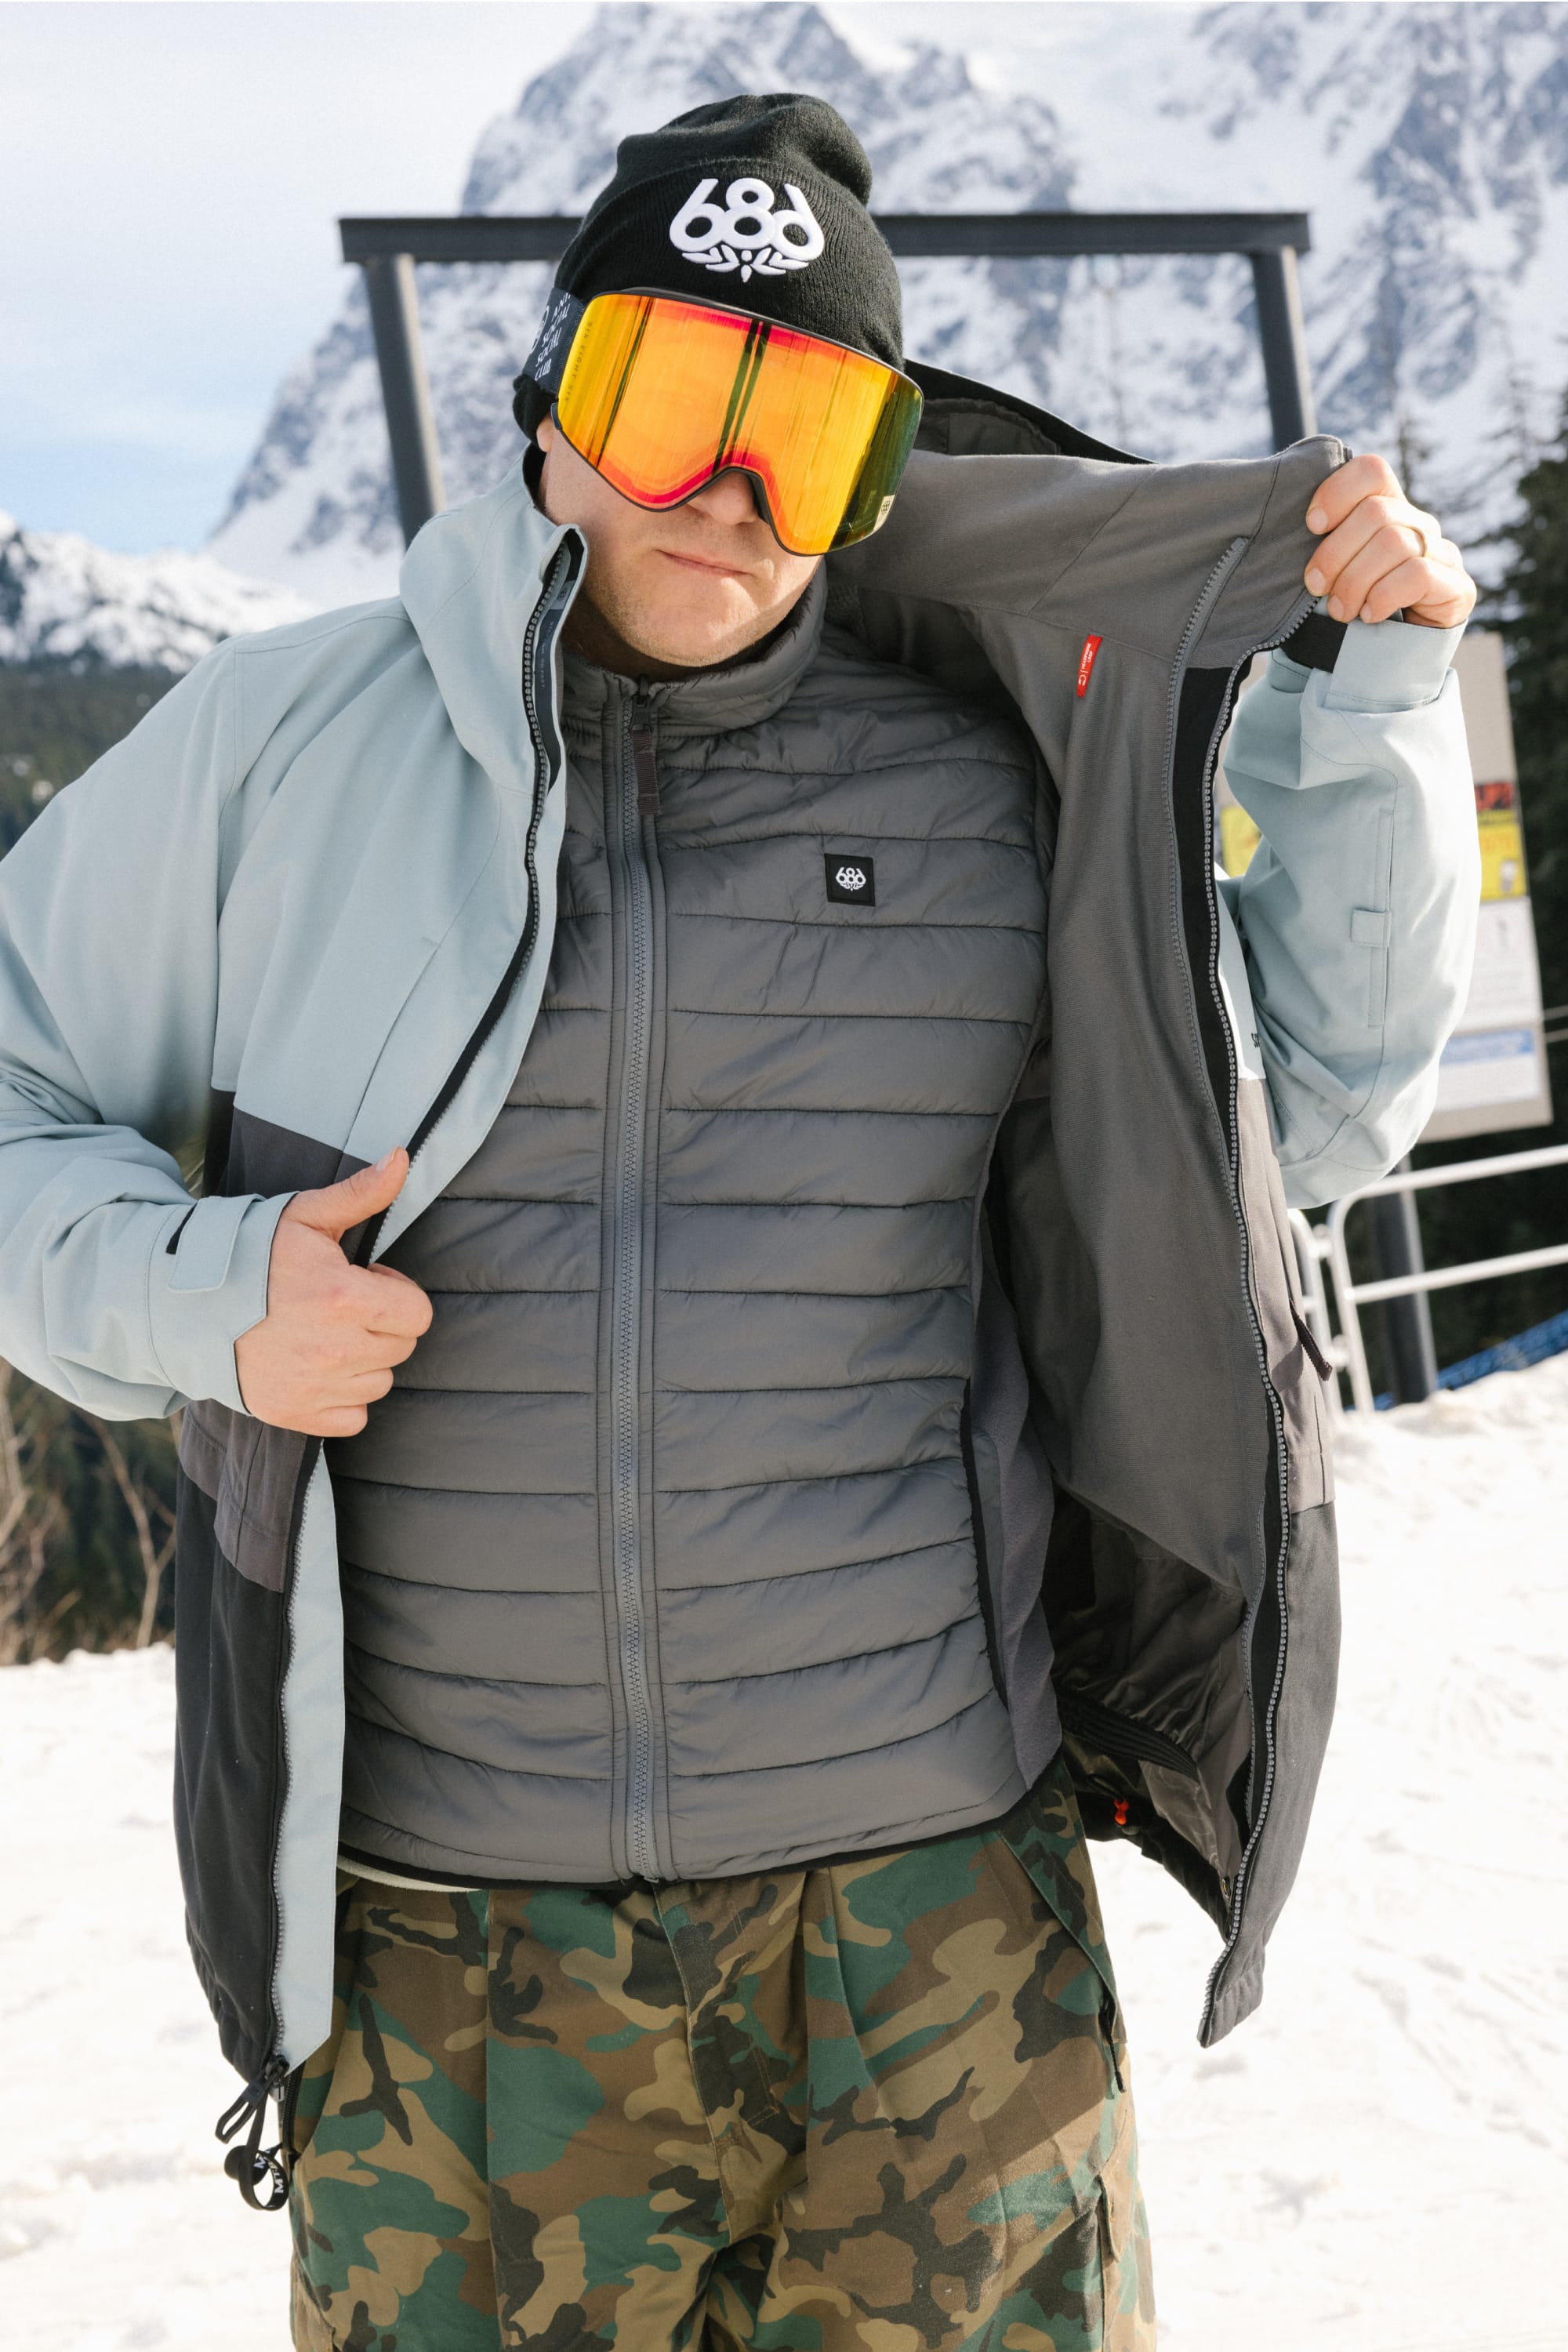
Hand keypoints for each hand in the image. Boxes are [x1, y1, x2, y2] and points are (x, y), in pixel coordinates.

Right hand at [234, 1148, 431, 1435]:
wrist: (183, 1303)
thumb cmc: (250, 1254)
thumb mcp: (305, 1215)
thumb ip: (361, 1192)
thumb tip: (402, 1157)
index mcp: (344, 1297)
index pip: (418, 1313)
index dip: (396, 1294)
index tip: (366, 1283)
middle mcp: (335, 1348)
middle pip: (401, 1347)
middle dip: (382, 1324)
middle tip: (341, 1306)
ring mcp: (314, 1386)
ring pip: (380, 1381)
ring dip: (364, 1360)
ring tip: (326, 1334)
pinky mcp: (294, 1413)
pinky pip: (353, 1417)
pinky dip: (343, 1397)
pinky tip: (317, 1369)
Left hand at [1303, 453, 1475, 629]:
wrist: (1393, 660)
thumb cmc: (1353, 608)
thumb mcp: (1333, 572)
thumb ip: (1324, 545)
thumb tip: (1302, 527)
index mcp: (1389, 510)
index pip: (1372, 472)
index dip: (1338, 492)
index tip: (1312, 526)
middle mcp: (1419, 525)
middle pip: (1376, 512)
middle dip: (1336, 552)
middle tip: (1316, 586)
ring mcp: (1442, 554)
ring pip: (1394, 543)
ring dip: (1355, 581)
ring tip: (1340, 610)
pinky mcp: (1458, 587)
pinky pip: (1417, 574)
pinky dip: (1384, 596)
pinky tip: (1370, 615)